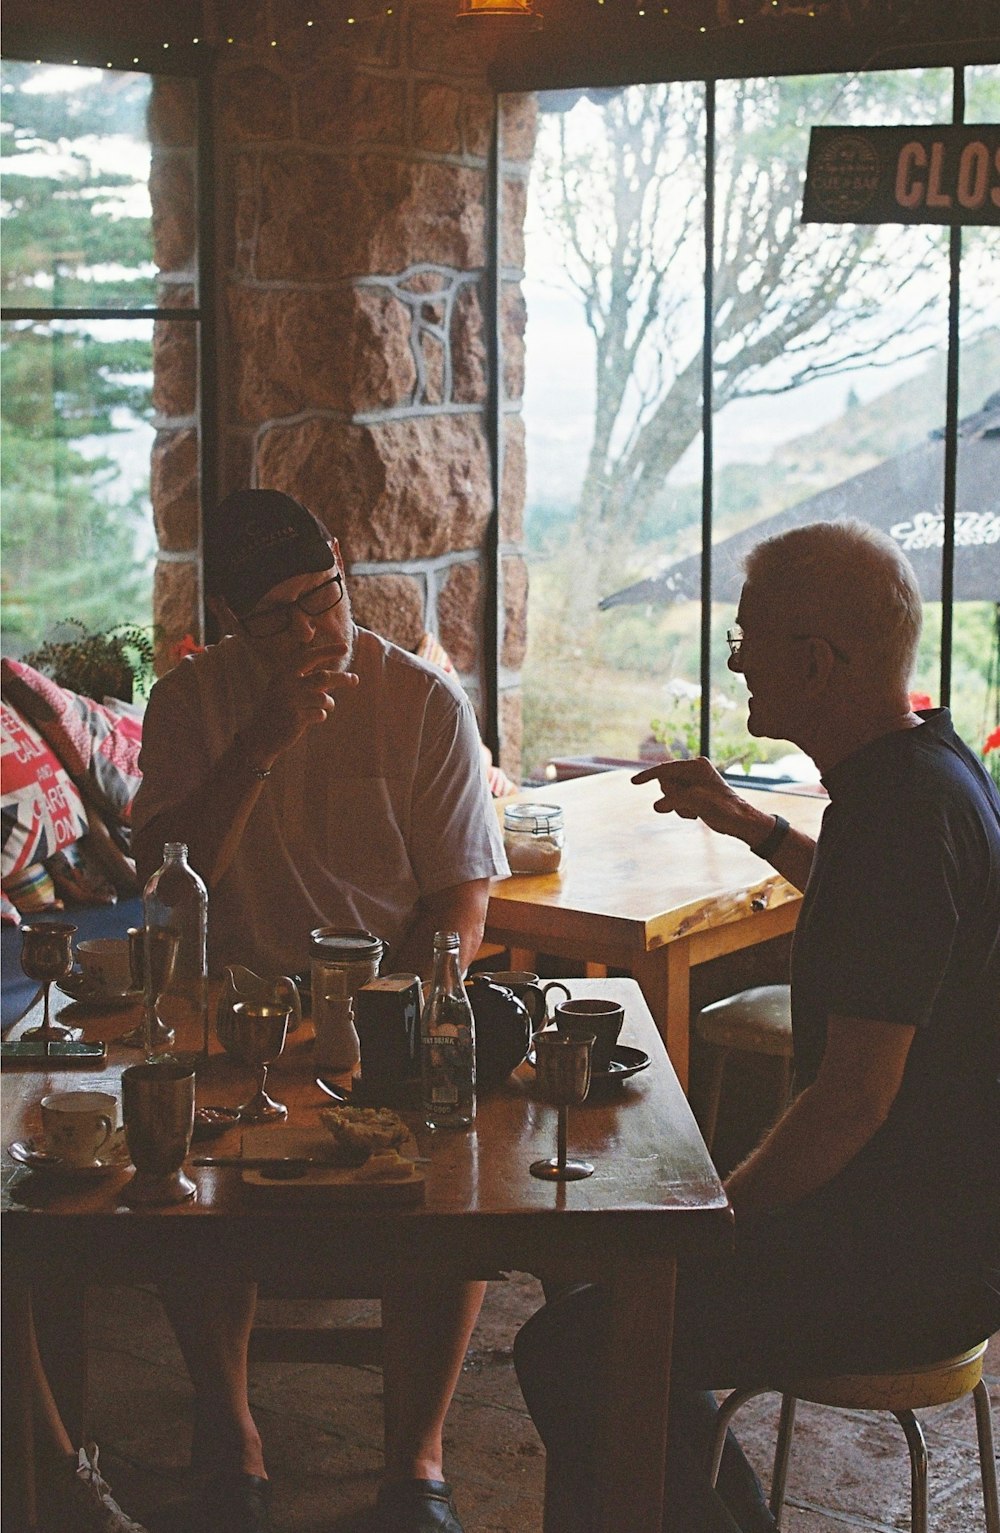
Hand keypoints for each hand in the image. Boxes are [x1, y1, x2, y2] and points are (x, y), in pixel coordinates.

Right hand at [241, 644, 358, 764]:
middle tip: (355, 679)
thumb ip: (307, 681)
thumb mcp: (287, 690)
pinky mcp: (296, 718)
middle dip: (342, 678)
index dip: (327, 651)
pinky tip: (314, 718)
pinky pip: (320, 714)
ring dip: (329, 702)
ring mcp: (291, 701)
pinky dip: (321, 715)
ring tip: (326, 706)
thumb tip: (337, 677)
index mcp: (284, 674)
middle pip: (323, 677)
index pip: (309, 657)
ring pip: (324, 697)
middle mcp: (287, 684)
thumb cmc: (278, 710)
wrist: (260, 735)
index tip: (345, 647)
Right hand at [631, 757, 761, 843]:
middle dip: (671, 797)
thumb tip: (656, 806)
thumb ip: (675, 801)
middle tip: (687, 807)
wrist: (741, 822)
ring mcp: (694, 782)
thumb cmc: (725, 809)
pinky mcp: (694, 794)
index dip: (649, 775)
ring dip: (677, 806)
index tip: (634, 782)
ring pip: (669, 793)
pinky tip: (695, 815)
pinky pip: (675, 800)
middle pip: (665, 782)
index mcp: (697, 766)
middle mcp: (694, 771)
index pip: (666, 768)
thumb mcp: (698, 803)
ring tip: (693, 813)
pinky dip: (681, 809)